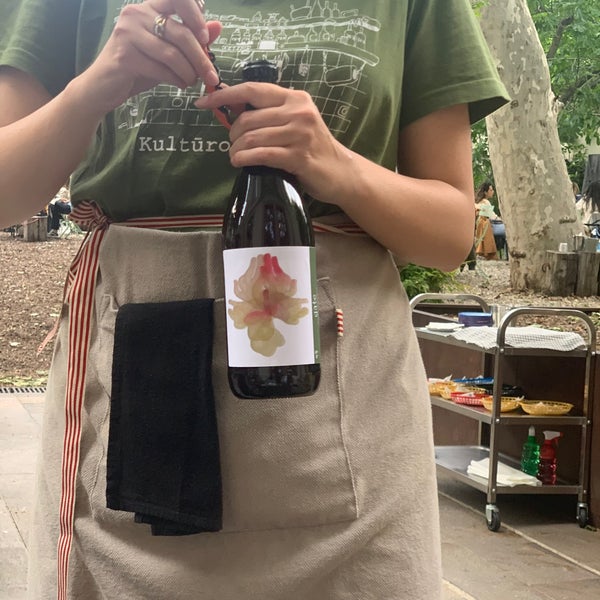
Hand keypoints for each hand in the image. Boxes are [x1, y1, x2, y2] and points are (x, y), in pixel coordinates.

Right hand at [76, 0, 221, 117]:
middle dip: (201, 58)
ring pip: (172, 54)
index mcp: (148, 8)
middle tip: (211, 76)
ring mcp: (128, 33)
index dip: (196, 16)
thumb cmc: (138, 67)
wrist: (104, 87)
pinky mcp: (124, 56)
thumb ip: (191, 38)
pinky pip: (161, 69)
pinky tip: (179, 85)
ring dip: (189, 72)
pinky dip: (176, 80)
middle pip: (181, 34)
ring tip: (192, 82)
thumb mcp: (168, 51)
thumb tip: (218, 26)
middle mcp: (136, 14)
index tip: (206, 38)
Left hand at [194, 82, 353, 204]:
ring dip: (236, 149)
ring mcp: (300, 134)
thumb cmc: (313, 148)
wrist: (340, 172)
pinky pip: (262, 154)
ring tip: (235, 157)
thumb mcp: (294, 122)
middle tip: (232, 145)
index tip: (203, 101)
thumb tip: (232, 109)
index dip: (224, 95)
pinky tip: (239, 162)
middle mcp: (298, 111)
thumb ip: (269, 114)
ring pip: (253, 137)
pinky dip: (245, 158)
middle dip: (233, 134)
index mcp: (294, 98)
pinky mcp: (299, 156)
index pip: (252, 90)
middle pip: (249, 118)